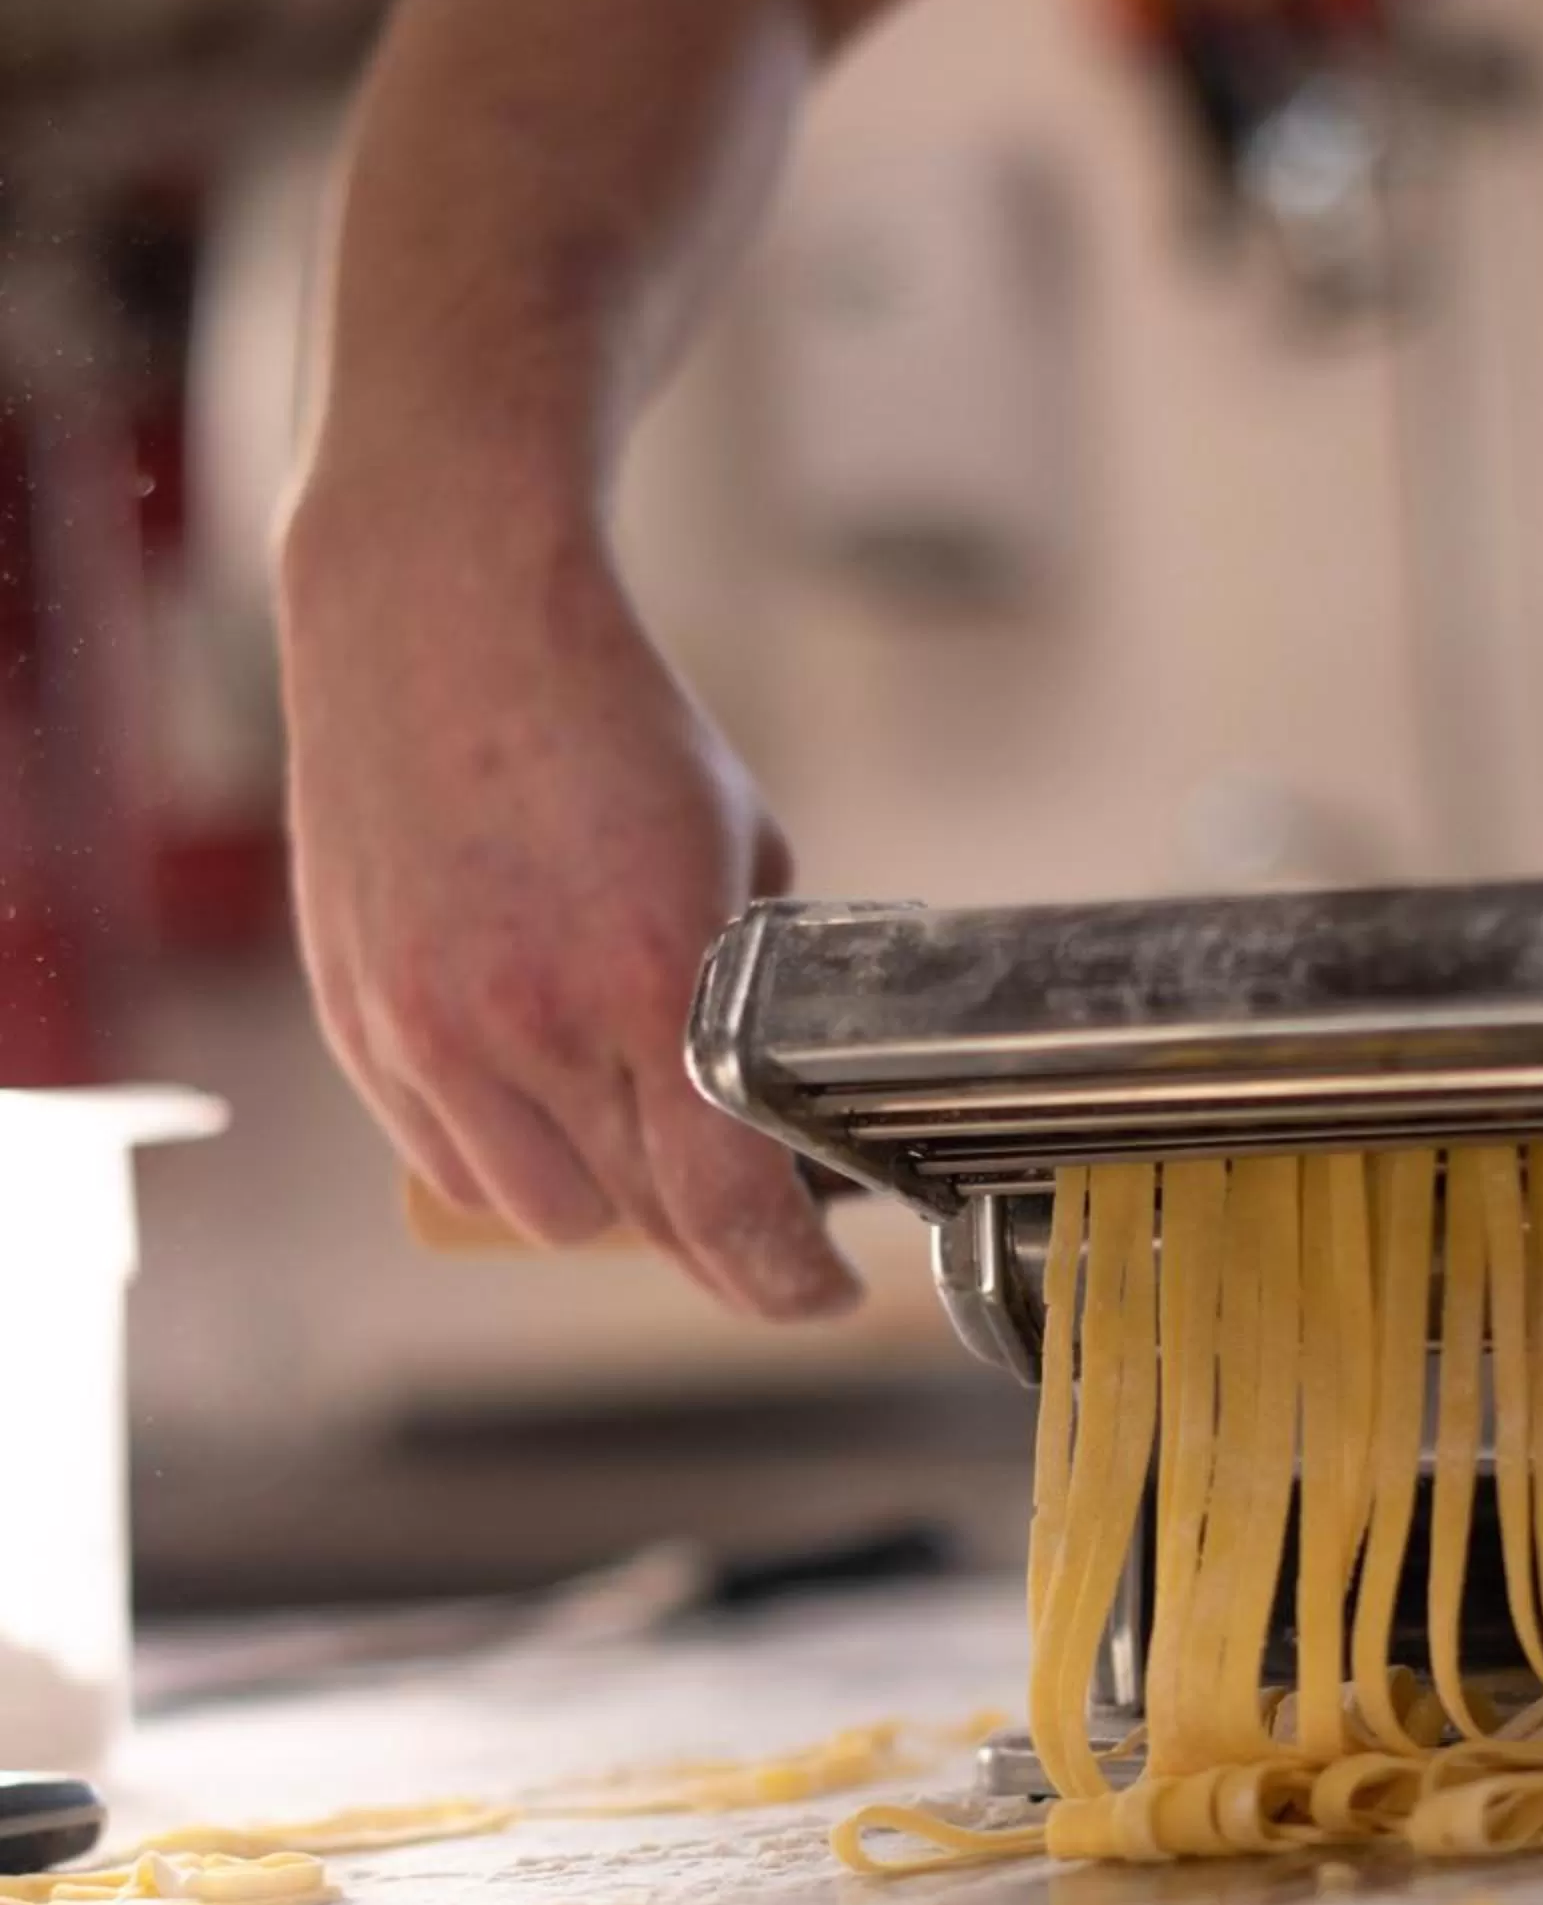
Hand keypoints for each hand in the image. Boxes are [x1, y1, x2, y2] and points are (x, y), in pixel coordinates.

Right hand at [278, 481, 859, 1319]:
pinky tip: (540, 1094)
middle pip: (638, 1224)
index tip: (819, 1293)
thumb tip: (781, 1093)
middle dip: (709, 1237)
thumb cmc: (604, 715)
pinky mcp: (361, 1022)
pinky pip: (445, 1157)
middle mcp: (525, 1027)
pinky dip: (504, 1152)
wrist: (438, 611)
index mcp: (645, 982)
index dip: (784, 1279)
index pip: (722, 1208)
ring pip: (536, 1211)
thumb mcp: (739, 845)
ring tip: (638, 1136)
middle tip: (752, 1217)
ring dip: (601, 1196)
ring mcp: (429, 1033)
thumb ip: (749, 985)